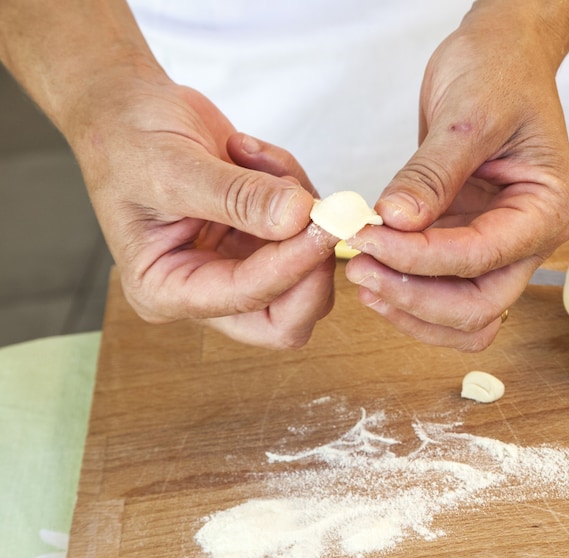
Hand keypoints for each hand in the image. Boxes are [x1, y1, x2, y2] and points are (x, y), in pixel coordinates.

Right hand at [74, 79, 336, 347]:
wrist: (125, 108)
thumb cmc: (127, 140)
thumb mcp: (174, 166)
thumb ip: (237, 196)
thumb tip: (298, 216)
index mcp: (167, 289)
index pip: (246, 300)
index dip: (291, 266)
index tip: (322, 225)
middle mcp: (205, 288)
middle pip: (287, 317)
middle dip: (312, 267)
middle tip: (322, 213)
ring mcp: (237, 263)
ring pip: (307, 270)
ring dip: (300, 211)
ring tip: (254, 157)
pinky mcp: (260, 237)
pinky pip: (303, 227)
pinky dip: (294, 187)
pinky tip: (253, 154)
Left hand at [345, 2, 568, 350]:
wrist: (502, 54)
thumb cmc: (502, 72)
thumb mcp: (467, 116)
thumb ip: (431, 174)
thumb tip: (395, 220)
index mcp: (546, 210)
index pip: (481, 256)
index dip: (420, 257)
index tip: (369, 239)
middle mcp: (527, 238)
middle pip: (477, 307)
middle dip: (416, 297)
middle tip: (361, 269)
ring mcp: (497, 243)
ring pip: (459, 313)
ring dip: (410, 306)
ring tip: (361, 275)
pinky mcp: (466, 238)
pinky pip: (440, 287)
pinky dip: (406, 290)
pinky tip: (372, 269)